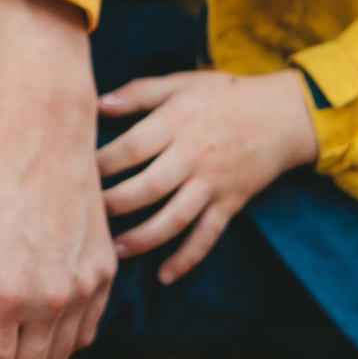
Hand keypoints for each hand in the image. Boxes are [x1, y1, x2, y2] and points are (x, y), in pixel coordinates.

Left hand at [94, 69, 319, 282]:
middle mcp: (193, 156)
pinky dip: (187, 258)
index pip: (130, 148)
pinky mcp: (230, 204)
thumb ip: (138, 93)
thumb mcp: (180, 83)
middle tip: (86, 217)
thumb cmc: (224, 95)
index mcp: (176, 123)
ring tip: (115, 251)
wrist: (282, 115)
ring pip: (174, 218)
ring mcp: (212, 184)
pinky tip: (164, 275)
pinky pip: (206, 236)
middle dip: (114, 205)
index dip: (101, 164)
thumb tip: (97, 103)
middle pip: (148, 188)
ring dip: (143, 238)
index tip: (75, 174)